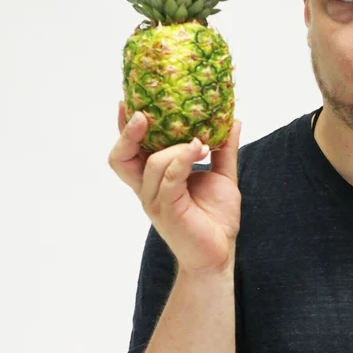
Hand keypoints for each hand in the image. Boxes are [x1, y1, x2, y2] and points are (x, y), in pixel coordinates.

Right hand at [108, 102, 242, 274]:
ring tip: (200, 141)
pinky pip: (170, 178)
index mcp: (155, 179)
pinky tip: (198, 148)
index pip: (130, 150)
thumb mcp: (221, 176)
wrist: (220, 253)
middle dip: (128, 132)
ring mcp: (155, 200)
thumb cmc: (216, 219)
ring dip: (175, 147)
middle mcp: (149, 189)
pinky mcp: (168, 210)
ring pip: (152, 163)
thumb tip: (232, 120)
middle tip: (143, 113)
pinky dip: (183, 159)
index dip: (125, 127)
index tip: (130, 100)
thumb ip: (223, 149)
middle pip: (121, 157)